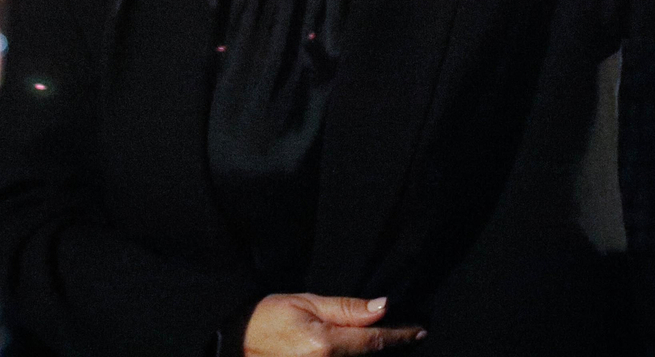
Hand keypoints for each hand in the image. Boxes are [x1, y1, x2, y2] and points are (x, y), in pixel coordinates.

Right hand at [243, 294, 424, 355]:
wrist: (234, 342)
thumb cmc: (267, 317)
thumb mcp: (305, 302)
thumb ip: (346, 309)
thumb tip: (383, 306)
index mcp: (325, 345)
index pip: (374, 341)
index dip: (400, 336)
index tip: (420, 331)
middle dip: (390, 348)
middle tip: (409, 336)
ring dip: (373, 355)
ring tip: (386, 341)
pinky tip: (360, 352)